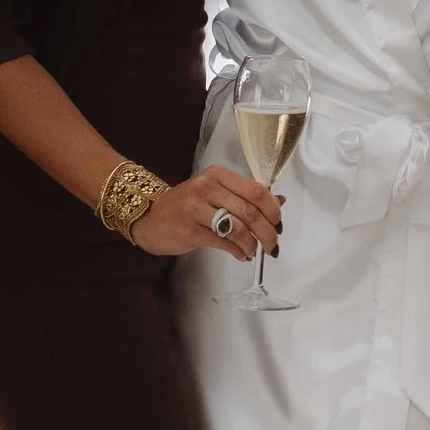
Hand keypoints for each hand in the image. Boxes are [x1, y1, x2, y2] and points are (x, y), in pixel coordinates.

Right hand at [129, 164, 283, 261]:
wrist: (150, 217)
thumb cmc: (186, 205)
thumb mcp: (215, 192)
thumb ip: (244, 196)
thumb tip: (279, 203)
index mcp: (217, 175)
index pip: (255, 190)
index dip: (272, 210)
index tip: (278, 224)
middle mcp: (207, 187)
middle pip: (250, 210)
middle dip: (267, 231)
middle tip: (273, 245)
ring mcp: (196, 208)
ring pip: (238, 227)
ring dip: (252, 244)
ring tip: (253, 251)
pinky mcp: (190, 230)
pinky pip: (223, 242)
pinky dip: (237, 251)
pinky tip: (241, 255)